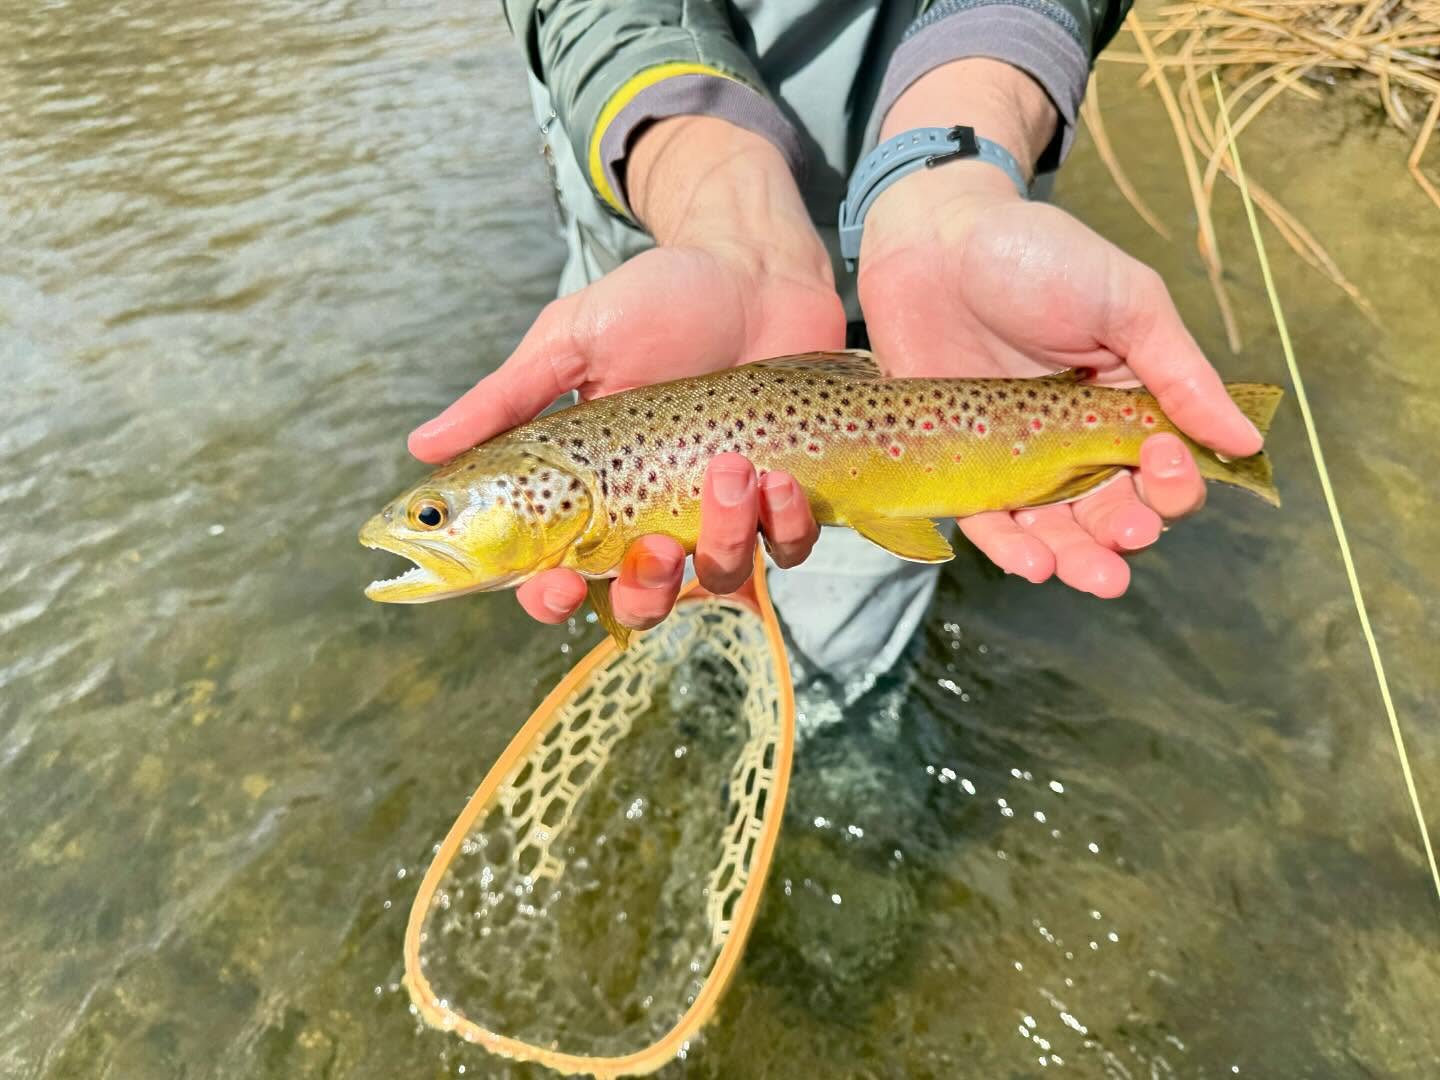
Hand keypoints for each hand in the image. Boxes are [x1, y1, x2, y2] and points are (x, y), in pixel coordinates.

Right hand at [409, 118, 835, 628]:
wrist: (754, 264)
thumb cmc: (659, 298)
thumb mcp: (573, 339)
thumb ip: (508, 399)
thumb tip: (421, 447)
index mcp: (592, 490)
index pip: (560, 573)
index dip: (550, 599)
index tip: (555, 584)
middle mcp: (655, 512)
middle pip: (641, 600)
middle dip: (646, 592)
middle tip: (655, 548)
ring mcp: (722, 509)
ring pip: (718, 577)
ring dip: (723, 539)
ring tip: (731, 467)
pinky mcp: (782, 497)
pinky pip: (785, 547)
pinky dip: (782, 526)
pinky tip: (777, 478)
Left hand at [858, 60, 1262, 597]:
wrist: (932, 237)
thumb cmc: (1035, 254)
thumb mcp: (1124, 301)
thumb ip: (1178, 372)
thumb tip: (1245, 441)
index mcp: (1124, 401)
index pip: (1163, 464)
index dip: (1174, 478)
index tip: (1165, 463)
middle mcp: (1073, 439)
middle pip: (1112, 508)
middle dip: (1129, 532)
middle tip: (1132, 534)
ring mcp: (1015, 456)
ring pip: (1056, 528)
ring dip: (1080, 560)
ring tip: (1096, 576)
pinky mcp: (958, 463)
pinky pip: (988, 521)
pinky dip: (1011, 548)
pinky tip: (1033, 565)